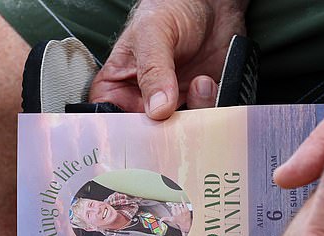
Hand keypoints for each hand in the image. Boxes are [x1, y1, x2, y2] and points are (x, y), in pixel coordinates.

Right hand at [89, 0, 247, 118]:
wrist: (213, 2)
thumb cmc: (172, 7)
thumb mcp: (153, 33)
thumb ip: (153, 71)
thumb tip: (157, 109)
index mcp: (118, 84)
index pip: (110, 120)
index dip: (123, 131)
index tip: (142, 131)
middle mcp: (143, 100)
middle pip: (146, 135)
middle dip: (164, 130)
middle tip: (175, 115)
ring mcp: (172, 104)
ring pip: (177, 132)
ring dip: (193, 113)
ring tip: (199, 82)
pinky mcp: (198, 104)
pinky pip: (204, 122)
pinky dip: (211, 107)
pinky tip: (208, 82)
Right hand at [163, 201, 191, 233]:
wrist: (186, 224)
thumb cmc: (179, 222)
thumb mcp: (171, 220)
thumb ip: (165, 218)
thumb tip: (160, 219)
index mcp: (174, 214)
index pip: (172, 207)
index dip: (173, 207)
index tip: (172, 206)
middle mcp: (178, 212)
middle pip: (176, 205)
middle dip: (176, 207)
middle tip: (177, 209)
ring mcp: (183, 210)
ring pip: (179, 205)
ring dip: (179, 206)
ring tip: (181, 210)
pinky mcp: (186, 209)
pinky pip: (184, 203)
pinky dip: (183, 200)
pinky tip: (181, 197)